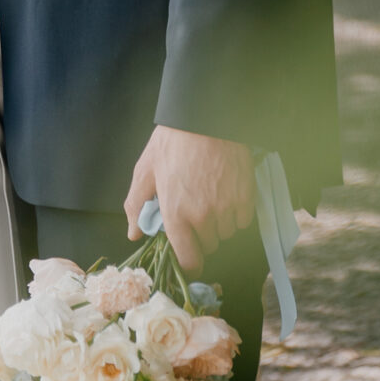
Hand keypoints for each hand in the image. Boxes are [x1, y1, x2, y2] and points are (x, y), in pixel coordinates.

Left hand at [126, 125, 254, 273]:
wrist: (205, 118)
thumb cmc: (172, 142)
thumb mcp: (145, 170)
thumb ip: (136, 206)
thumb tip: (134, 233)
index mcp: (175, 214)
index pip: (188, 259)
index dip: (190, 263)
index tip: (190, 257)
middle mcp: (202, 217)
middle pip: (209, 245)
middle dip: (202, 235)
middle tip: (196, 212)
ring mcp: (226, 208)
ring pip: (227, 233)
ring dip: (220, 224)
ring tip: (211, 199)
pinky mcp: (245, 197)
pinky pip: (243, 220)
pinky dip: (237, 213)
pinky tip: (227, 194)